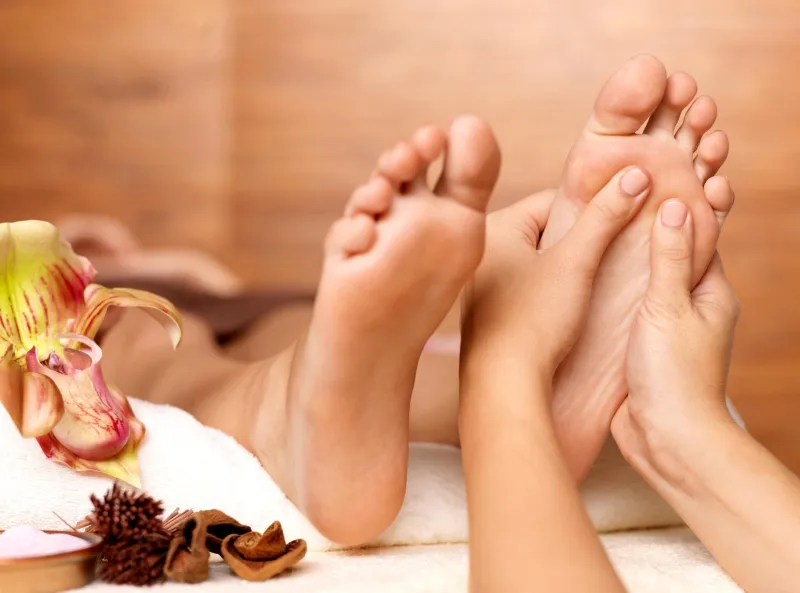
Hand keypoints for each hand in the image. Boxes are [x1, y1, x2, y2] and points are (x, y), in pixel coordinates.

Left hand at [462, 166, 650, 383]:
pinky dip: (551, 291)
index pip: (552, 199)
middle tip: (614, 251)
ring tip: (596, 281)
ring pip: (538, 261)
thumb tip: (635, 176)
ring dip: (568, 267)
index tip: (621, 219)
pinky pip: (527, 287)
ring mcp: (480, 285)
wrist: (503, 387)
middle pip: (545, 229)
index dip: (591, 207)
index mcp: (493, 226)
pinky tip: (570, 307)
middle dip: (580, 238)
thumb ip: (604, 217)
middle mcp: (479, 251)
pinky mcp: (486, 313)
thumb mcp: (575, 263)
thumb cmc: (534, 321)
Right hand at [612, 199, 739, 462]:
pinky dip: (615, 278)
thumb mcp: (670, 307)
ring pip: (647, 274)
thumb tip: (675, 203)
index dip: (684, 198)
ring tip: (604, 214)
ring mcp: (663, 323)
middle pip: (673, 248)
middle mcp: (690, 303)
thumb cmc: (674, 375)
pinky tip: (589, 264)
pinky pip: (628, 299)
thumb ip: (670, 257)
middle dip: (656, 217)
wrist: (667, 438)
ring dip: (631, 247)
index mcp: (710, 290)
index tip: (663, 169)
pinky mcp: (639, 341)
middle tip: (628, 182)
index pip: (700, 231)